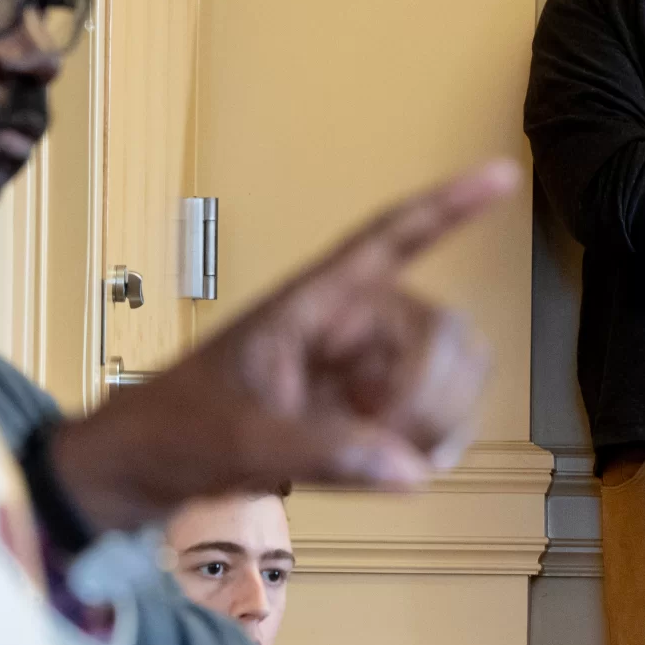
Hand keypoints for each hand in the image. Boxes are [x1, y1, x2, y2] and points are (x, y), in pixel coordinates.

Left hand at [50, 160, 517, 532]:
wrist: (142, 470)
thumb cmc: (175, 430)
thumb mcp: (240, 441)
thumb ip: (322, 453)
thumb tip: (409, 470)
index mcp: (309, 303)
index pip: (387, 239)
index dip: (446, 206)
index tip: (501, 175)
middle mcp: (344, 325)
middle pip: (439, 329)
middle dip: (431, 388)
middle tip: (383, 437)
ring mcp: (358, 366)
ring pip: (445, 373)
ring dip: (431, 419)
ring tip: (375, 455)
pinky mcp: (362, 408)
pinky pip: (431, 413)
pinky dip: (426, 441)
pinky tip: (394, 465)